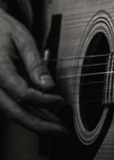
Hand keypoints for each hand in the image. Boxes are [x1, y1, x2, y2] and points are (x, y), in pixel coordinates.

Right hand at [0, 9, 65, 133]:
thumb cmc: (2, 30)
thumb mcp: (22, 39)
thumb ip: (35, 63)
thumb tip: (48, 85)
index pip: (22, 94)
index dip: (44, 101)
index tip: (61, 101)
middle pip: (15, 112)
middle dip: (40, 125)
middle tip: (61, 130)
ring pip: (12, 114)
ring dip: (35, 123)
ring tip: (56, 126)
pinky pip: (10, 108)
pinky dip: (28, 114)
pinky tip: (44, 116)